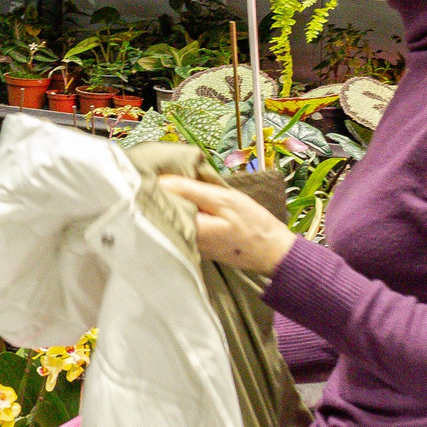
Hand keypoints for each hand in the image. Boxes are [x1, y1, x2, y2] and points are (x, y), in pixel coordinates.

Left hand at [158, 175, 295, 275]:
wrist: (273, 252)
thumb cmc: (253, 224)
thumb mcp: (225, 200)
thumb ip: (192, 191)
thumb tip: (162, 181)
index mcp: (189, 230)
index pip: (159, 207)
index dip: (154, 189)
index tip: (153, 174)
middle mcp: (184, 242)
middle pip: (163, 216)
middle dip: (162, 197)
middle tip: (162, 177)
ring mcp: (190, 247)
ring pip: (172, 222)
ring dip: (172, 205)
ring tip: (173, 188)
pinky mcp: (197, 248)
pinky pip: (182, 228)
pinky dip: (182, 215)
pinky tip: (187, 204)